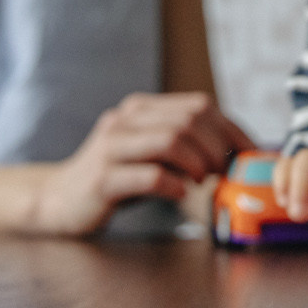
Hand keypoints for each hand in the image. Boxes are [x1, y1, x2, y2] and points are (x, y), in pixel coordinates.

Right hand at [28, 92, 253, 235]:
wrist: (58, 201)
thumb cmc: (115, 180)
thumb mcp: (149, 155)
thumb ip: (182, 147)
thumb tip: (236, 154)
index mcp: (140, 109)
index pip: (199, 106)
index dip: (232, 129)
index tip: (249, 154)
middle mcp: (125, 120)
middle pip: (188, 120)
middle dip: (217, 148)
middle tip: (223, 173)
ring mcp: (111, 148)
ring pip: (171, 141)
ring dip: (198, 164)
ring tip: (202, 181)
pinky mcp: (103, 179)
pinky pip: (149, 175)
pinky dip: (174, 185)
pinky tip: (179, 194)